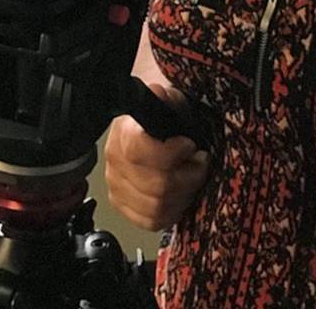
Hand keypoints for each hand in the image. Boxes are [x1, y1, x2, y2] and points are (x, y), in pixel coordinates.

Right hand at [104, 82, 210, 230]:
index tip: (190, 144)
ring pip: (155, 208)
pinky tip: (180, 194)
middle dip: (188, 176)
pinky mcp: (123, 204)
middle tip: (200, 161)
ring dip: (184, 194)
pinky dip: (172, 211)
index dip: (170, 153)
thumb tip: (158, 94)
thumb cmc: (163, 111)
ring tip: (192, 176)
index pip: (139, 151)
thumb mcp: (168, 98)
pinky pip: (150, 221)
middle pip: (155, 186)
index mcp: (124, 131)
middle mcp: (115, 161)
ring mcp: (116, 186)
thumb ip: (165, 97)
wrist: (149, 122)